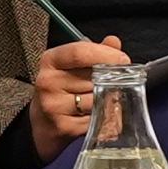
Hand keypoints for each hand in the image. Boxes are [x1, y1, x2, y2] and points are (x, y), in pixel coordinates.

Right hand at [25, 36, 129, 159]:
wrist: (43, 123)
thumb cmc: (61, 90)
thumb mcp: (71, 65)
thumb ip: (94, 51)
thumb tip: (113, 42)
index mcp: (51, 61)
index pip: (79, 52)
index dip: (106, 55)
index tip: (123, 60)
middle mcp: (48, 82)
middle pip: (93, 77)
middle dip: (110, 81)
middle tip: (116, 84)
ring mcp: (53, 106)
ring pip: (97, 99)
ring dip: (107, 100)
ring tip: (102, 100)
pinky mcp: (63, 126)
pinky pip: (96, 119)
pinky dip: (104, 117)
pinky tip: (96, 115)